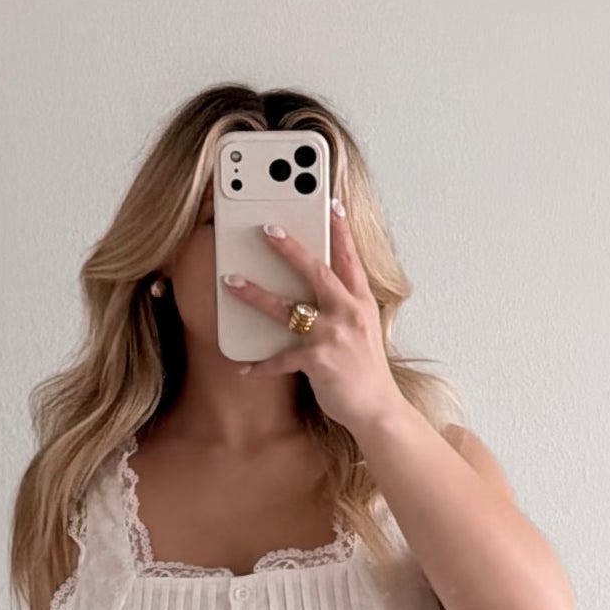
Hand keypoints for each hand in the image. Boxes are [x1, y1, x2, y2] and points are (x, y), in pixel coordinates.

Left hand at [222, 200, 403, 435]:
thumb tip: (323, 286)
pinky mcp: (319, 362)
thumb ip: (345, 304)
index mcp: (360, 301)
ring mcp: (334, 336)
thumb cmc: (366, 370)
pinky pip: (282, 359)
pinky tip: (244, 367)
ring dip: (256, 294)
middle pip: (316, 271)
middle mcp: (348, 313)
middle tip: (266, 229)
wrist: (377, 409)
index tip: (329, 201)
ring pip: (289, 309)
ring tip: (231, 281)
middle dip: (289, 248)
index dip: (340, 228)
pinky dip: (262, 364)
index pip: (349, 257)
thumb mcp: (363, 328)